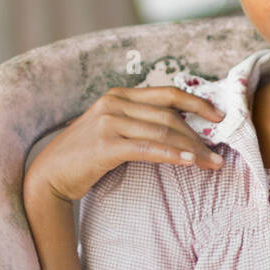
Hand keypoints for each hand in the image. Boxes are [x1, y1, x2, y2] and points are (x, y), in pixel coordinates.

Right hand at [24, 85, 225, 203]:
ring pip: (162, 132)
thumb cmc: (86, 156)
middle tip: (219, 155)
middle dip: (198, 136)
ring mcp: (108, 122)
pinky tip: (190, 163)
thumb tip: (181, 131)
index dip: (197, 103)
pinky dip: (172, 155)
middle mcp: (113, 103)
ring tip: (212, 163)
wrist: (49, 176)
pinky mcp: (105, 145)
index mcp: (118, 95)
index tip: (219, 116)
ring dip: (192, 149)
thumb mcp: (113, 130)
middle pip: (169, 116)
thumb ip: (139, 123)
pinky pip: (147, 148)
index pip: (167, 93)